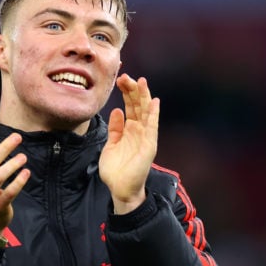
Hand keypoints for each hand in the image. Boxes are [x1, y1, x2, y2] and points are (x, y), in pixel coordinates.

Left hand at [99, 74, 159, 213]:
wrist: (120, 189)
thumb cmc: (116, 170)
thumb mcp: (111, 145)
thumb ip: (115, 129)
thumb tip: (116, 110)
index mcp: (129, 130)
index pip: (130, 106)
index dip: (126, 92)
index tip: (120, 79)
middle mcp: (139, 131)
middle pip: (137, 106)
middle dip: (133, 90)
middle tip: (126, 76)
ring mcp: (145, 137)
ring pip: (145, 112)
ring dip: (144, 97)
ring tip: (141, 81)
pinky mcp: (149, 146)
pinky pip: (152, 128)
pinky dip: (153, 115)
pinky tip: (154, 103)